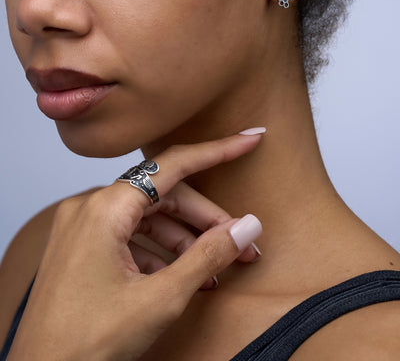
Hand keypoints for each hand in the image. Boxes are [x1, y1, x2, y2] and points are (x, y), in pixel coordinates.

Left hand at [8, 132, 262, 360]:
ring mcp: (83, 226)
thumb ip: (207, 256)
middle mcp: (90, 207)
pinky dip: (160, 249)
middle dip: (206, 218)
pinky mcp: (82, 245)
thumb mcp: (159, 299)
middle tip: (241, 244)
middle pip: (164, 195)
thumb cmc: (86, 342)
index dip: (218, 151)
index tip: (250, 140)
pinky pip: (130, 233)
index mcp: (105, 208)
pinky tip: (181, 274)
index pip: (173, 165)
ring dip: (185, 237)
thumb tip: (247, 227)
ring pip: (148, 215)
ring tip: (216, 266)